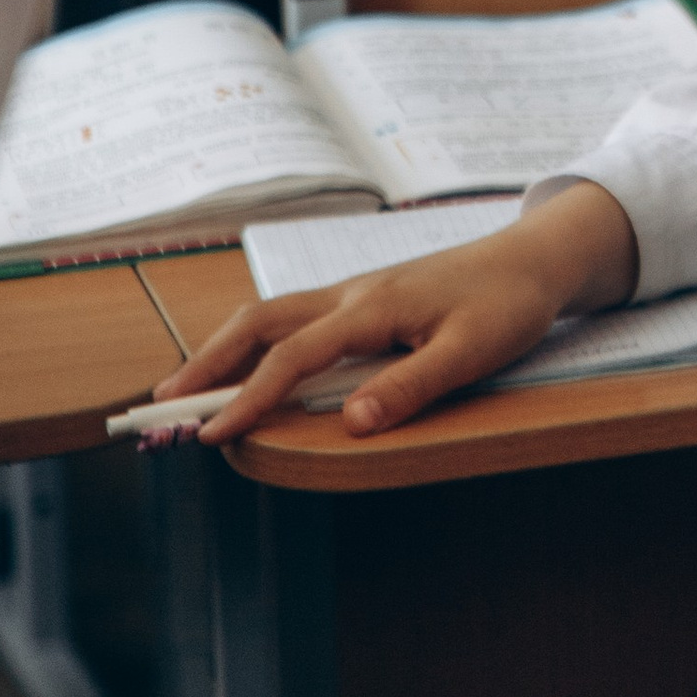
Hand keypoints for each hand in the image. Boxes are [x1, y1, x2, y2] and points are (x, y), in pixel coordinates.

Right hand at [152, 183, 637, 442]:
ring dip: (223, 349)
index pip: (292, 357)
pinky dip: (254, 342)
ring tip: (185, 391)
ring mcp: (355, 294)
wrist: (535, 260)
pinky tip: (245, 366)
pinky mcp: (364, 301)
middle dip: (206, 362)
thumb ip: (412, 386)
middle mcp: (351, 295)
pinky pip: (293, 318)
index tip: (208, 436)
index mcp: (371, 308)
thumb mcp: (473, 352)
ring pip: (270, 316)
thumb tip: (353, 422)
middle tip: (161, 405)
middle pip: (259, 323)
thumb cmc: (509, 305)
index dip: (248, 398)